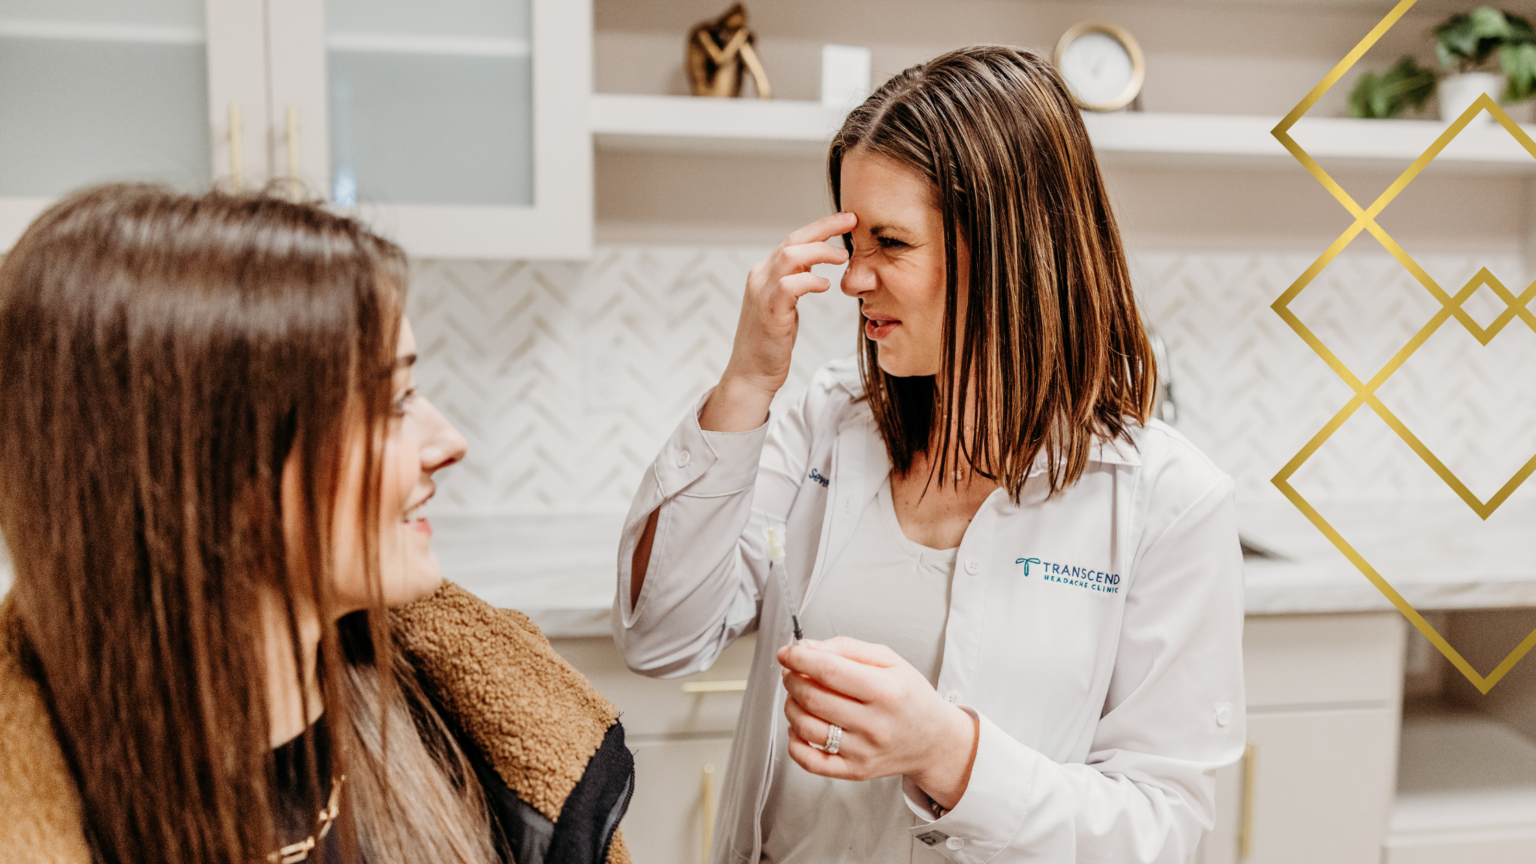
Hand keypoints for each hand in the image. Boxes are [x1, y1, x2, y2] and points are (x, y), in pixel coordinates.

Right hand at [700, 212, 855, 431]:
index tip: (847, 220)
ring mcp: (762, 293)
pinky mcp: (769, 312)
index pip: (794, 239)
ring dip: (821, 252)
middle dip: (825, 227)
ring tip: (843, 257)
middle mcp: (760, 277)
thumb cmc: (771, 343)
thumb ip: (795, 283)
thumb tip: (814, 269)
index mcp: (764, 273)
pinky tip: (826, 285)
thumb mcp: (785, 306)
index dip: (821, 227)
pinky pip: (790, 285)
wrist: (751, 374)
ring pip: (791, 256)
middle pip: (794, 239)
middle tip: (852, 221)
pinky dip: (810, 280)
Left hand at [777, 637, 978, 809]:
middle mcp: (875, 724)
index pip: (830, 671)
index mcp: (886, 691)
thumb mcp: (890, 661)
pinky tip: (799, 726)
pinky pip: (810, 761)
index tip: (786, 653)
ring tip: (798, 696)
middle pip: (814, 698)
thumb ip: (847, 648)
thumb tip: (808, 648)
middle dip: (792, 680)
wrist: (935, 741)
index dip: (799, 659)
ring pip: (806, 727)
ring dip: (790, 706)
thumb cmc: (911, 698)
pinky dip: (794, 742)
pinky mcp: (855, 771)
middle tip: (792, 672)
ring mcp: (864, 751)